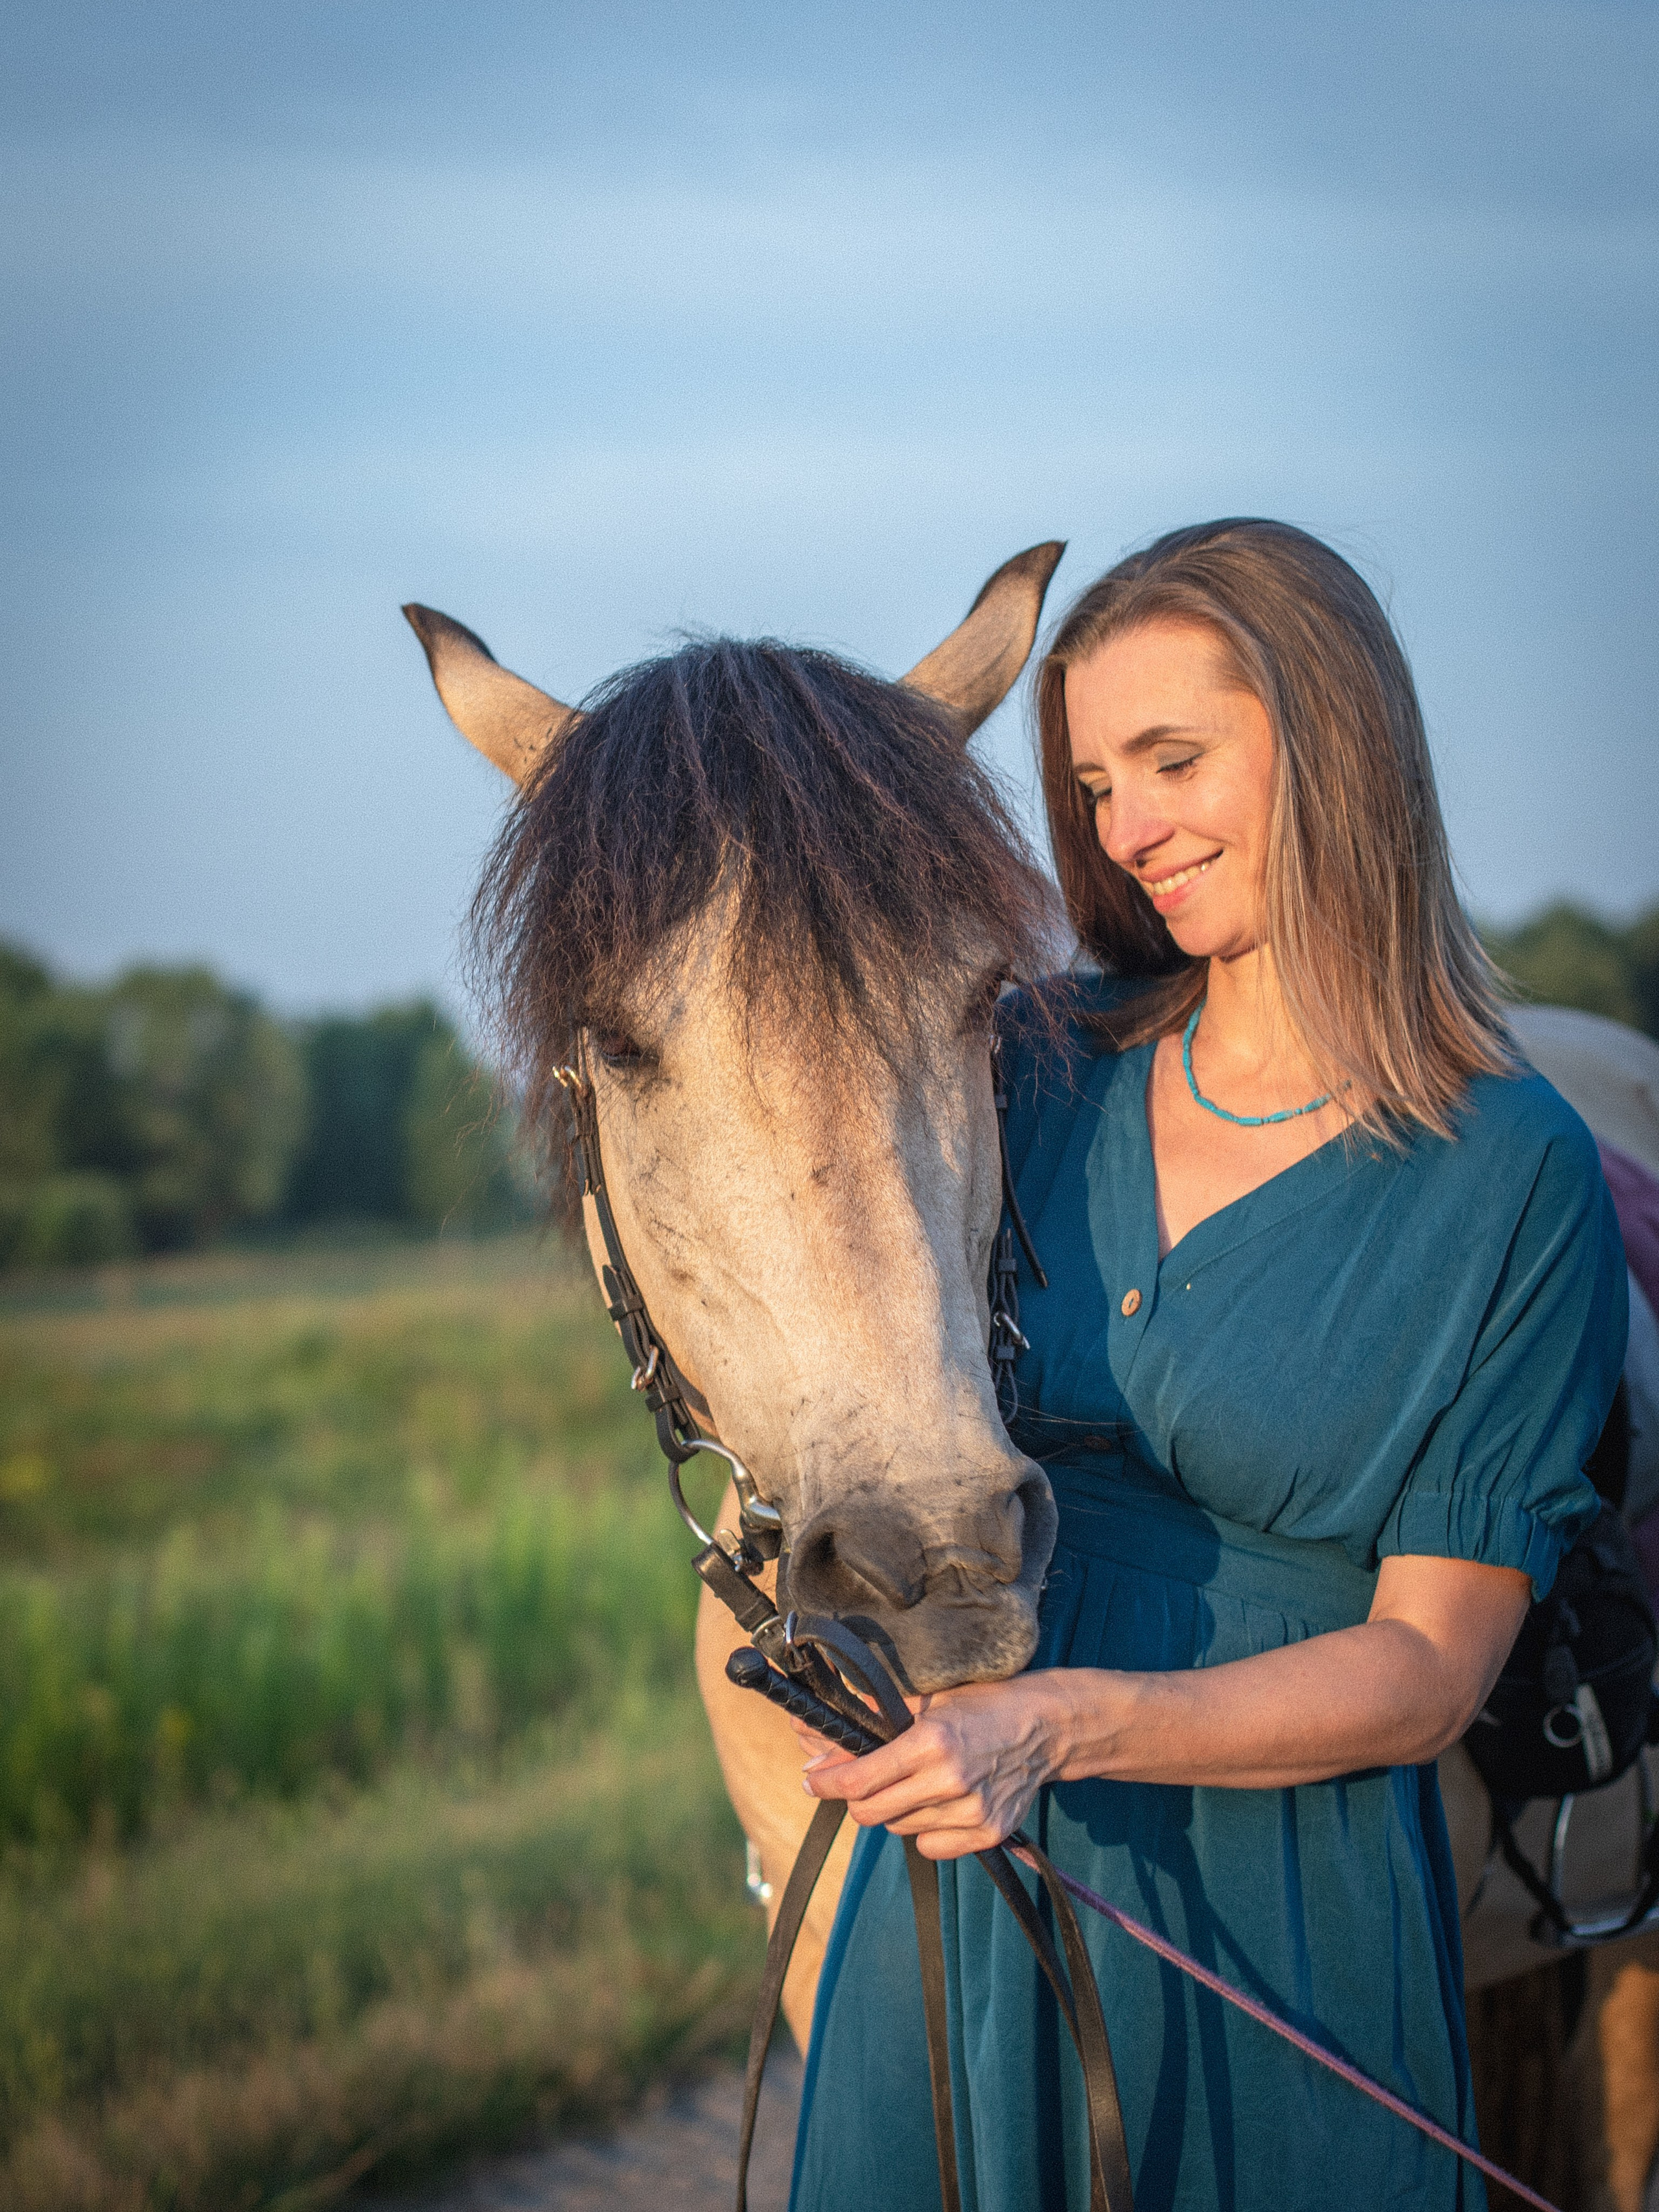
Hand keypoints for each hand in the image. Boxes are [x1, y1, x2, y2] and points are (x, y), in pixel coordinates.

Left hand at [794, 1675, 1066, 1860]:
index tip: (812, 1780)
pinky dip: (926, 1832)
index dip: (827, 1782)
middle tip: (860, 1785)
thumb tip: (828, 1736)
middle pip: (872, 1813)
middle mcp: (948, 1780)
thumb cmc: (984, 1707)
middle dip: (856, 1800)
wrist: (1044, 1727)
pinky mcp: (987, 1834)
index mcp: (930, 1741)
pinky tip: (940, 1806)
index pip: (859, 1779)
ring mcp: (970, 1812)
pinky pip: (931, 1848)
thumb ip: (879, 1719)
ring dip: (895, 1811)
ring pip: (900, 1829)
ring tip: (915, 1785)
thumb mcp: (930, 1701)